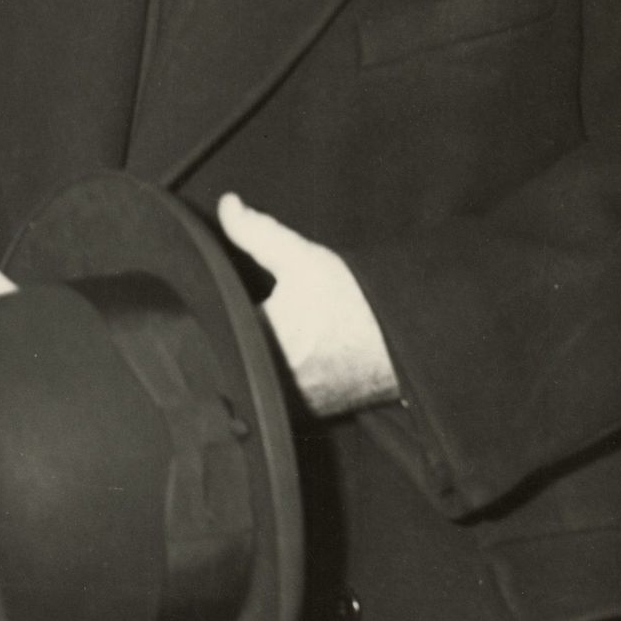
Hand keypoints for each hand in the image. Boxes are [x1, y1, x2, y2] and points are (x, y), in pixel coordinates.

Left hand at [214, 195, 399, 417]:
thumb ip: (256, 233)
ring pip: (251, 380)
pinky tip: (290, 362)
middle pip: (229, 356)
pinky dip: (276, 382)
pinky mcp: (303, 415)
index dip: (214, 312)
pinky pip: (274, 399)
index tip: (224, 300)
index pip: (212, 328)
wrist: (408, 340)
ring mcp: (283, 403)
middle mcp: (264, 380)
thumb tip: (227, 204)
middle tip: (253, 319)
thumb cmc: (354, 299)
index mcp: (253, 342)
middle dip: (232, 338)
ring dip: (253, 363)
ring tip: (273, 340)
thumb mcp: (301, 258)